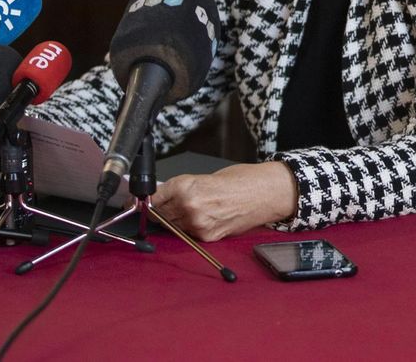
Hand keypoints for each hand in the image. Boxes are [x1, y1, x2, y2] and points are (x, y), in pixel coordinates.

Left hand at [152, 161, 297, 241]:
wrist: (266, 192)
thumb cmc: (242, 180)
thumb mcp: (205, 177)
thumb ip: (184, 189)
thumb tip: (166, 198)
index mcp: (186, 187)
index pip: (156, 198)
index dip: (152, 200)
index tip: (149, 201)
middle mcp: (189, 207)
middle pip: (161, 215)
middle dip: (162, 211)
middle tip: (169, 207)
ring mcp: (198, 225)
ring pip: (173, 226)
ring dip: (176, 221)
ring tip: (190, 211)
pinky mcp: (208, 237)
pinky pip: (190, 235)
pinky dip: (191, 229)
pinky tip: (203, 218)